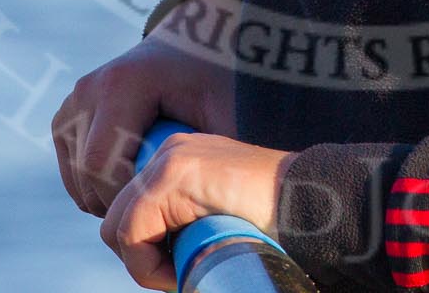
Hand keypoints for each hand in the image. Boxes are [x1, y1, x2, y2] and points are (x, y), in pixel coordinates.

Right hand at [51, 0, 240, 216]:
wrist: (195, 46)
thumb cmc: (216, 84)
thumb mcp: (226, 116)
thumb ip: (212, 158)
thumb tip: (199, 208)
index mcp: (122, 85)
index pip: (101, 165)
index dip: (126, 201)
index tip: (164, 215)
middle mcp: (89, 89)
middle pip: (85, 174)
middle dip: (119, 205)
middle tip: (160, 217)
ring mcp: (74, 101)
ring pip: (76, 176)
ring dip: (107, 199)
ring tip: (152, 196)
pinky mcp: (67, 115)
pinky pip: (72, 168)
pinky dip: (96, 187)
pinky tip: (134, 181)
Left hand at [99, 129, 295, 290]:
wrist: (311, 204)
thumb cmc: (276, 222)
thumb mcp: (220, 218)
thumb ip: (190, 225)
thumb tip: (161, 259)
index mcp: (180, 161)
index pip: (132, 210)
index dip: (146, 250)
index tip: (180, 268)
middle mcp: (169, 153)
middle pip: (116, 217)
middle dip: (140, 257)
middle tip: (178, 274)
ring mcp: (169, 160)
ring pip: (118, 226)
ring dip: (144, 264)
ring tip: (184, 272)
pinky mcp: (172, 176)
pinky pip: (132, 233)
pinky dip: (148, 266)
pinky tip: (182, 271)